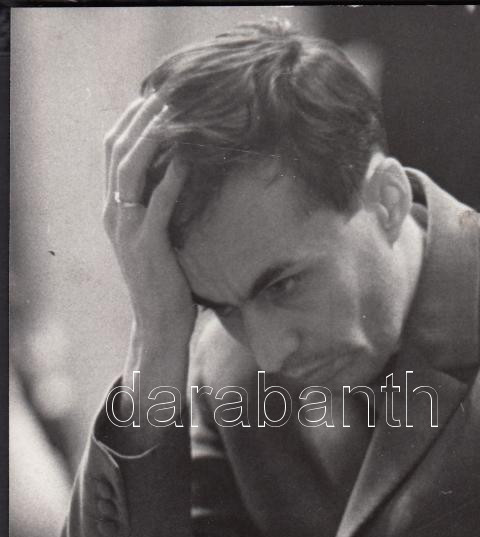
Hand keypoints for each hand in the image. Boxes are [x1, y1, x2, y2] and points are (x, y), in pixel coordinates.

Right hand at [102, 93, 194, 338]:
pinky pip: (158, 201)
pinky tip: (190, 156)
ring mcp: (127, 229)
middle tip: (166, 92)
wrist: (158, 324)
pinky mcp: (147, 244)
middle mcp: (114, 214)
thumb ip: (160, 205)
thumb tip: (181, 170)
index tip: (154, 97)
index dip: (130, 121)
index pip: (113, 153)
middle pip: (117, 151)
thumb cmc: (165, 281)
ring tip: (175, 112)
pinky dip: (173, 175)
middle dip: (140, 117)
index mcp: (114, 210)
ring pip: (131, 169)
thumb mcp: (157, 237)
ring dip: (152, 136)